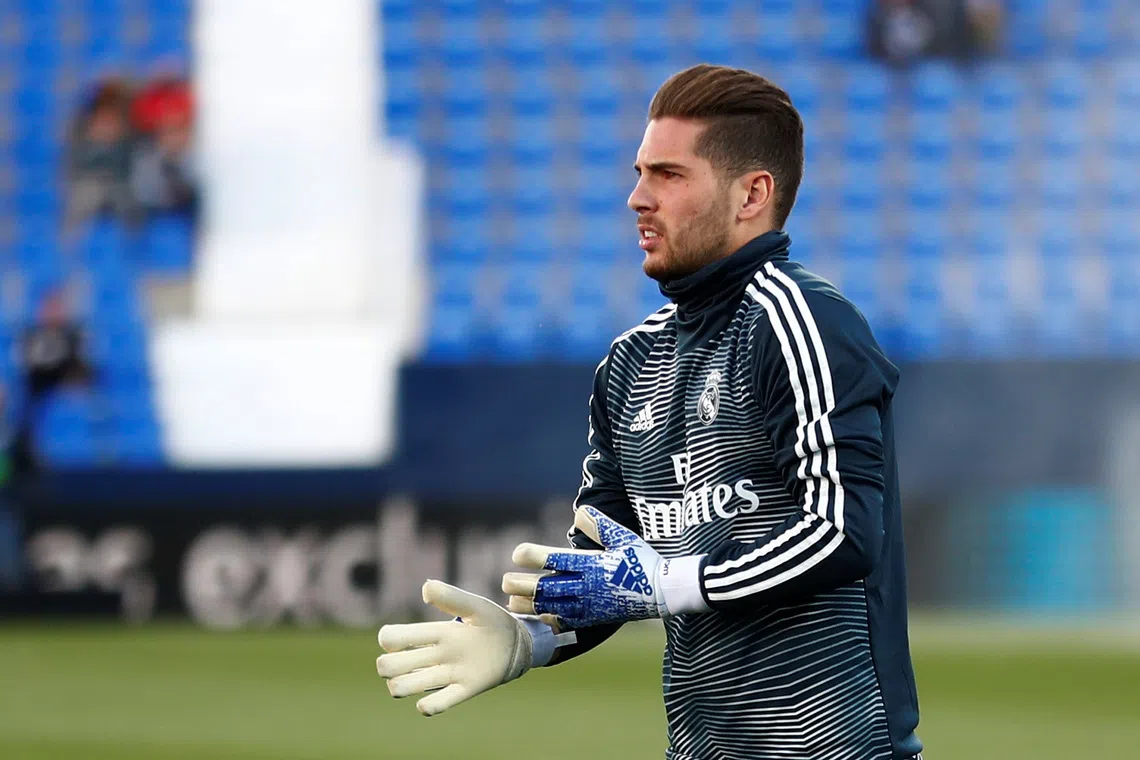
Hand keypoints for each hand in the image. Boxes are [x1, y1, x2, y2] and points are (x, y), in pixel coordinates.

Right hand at [377, 580, 543, 715]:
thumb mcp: (475, 606)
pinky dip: (428, 705)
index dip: (388, 640)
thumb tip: (425, 589)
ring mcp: (448, 675)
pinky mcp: (464, 691)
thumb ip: (452, 597)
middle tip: (410, 661)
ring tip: (420, 679)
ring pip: (404, 687)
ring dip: (403, 686)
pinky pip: (436, 704)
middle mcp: (435, 656)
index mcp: (435, 633)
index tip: (400, 639)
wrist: (519, 645)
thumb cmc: (493, 622)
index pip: (392, 638)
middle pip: (389, 666)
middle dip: (388, 666)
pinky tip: (430, 701)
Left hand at [503, 505, 668, 627]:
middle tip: (504, 581)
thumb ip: (599, 524)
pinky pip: (564, 623)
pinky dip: (546, 621)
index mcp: (591, 564)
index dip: (535, 556)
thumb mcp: (623, 537)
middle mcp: (586, 587)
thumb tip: (578, 512)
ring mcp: (588, 605)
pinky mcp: (592, 619)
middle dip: (523, 585)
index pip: (557, 560)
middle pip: (547, 588)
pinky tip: (534, 619)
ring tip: (511, 602)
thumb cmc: (641, 560)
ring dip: (529, 605)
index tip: (517, 553)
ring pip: (552, 608)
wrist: (662, 592)